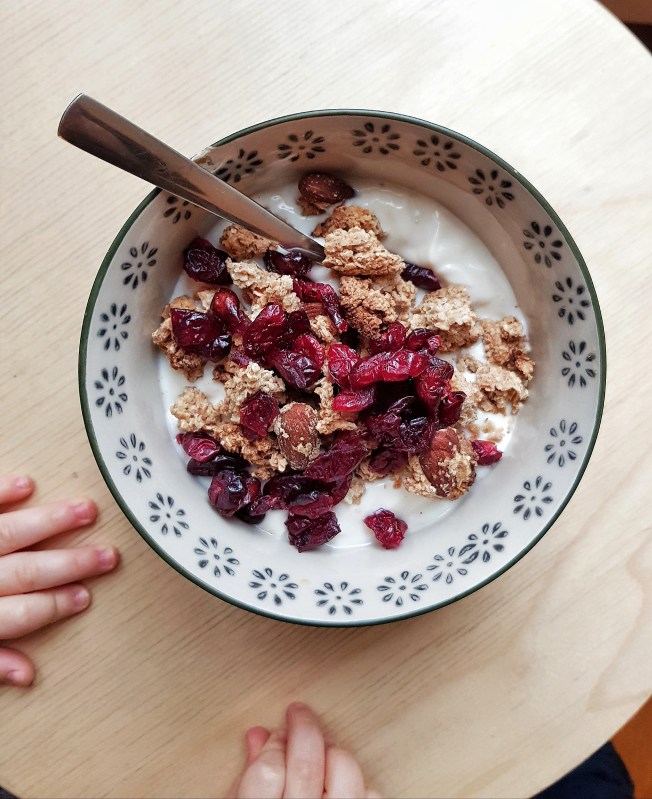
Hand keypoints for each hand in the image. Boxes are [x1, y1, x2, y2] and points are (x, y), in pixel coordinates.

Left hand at [0, 474, 118, 686]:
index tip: (85, 596)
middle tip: (107, 555)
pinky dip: (2, 492)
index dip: (55, 605)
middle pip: (27, 571)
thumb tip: (27, 675)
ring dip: (50, 521)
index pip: (22, 612)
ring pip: (10, 532)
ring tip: (86, 509)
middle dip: (70, 563)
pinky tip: (27, 484)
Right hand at [228, 702, 379, 798]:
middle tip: (298, 714)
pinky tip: (341, 779)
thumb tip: (257, 738)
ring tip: (321, 746)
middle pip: (308, 762)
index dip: (272, 741)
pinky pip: (371, 793)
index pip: (268, 769)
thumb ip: (245, 781)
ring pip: (344, 771)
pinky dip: (358, 780)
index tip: (272, 733)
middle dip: (303, 727)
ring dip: (332, 751)